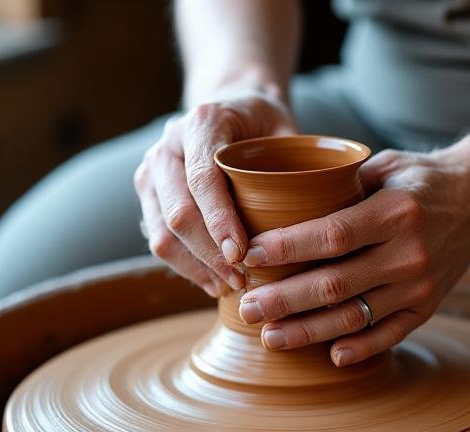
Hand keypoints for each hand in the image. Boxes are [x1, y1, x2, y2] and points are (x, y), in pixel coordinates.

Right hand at [134, 90, 295, 296]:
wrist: (230, 107)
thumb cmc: (264, 124)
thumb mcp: (287, 128)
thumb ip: (297, 162)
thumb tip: (318, 214)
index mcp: (203, 122)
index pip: (202, 178)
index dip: (219, 220)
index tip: (242, 253)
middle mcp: (167, 146)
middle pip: (178, 212)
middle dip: (209, 254)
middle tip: (242, 279)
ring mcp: (152, 173)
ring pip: (161, 232)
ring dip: (196, 266)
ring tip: (229, 286)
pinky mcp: (150, 197)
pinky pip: (158, 239)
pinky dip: (185, 266)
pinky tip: (213, 281)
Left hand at [238, 147, 469, 365]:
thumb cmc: (422, 178)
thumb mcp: (385, 166)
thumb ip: (340, 187)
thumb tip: (282, 205)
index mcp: (396, 211)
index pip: (332, 235)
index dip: (288, 248)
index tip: (251, 254)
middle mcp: (409, 253)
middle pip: (335, 284)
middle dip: (284, 299)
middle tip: (247, 307)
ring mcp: (421, 285)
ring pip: (356, 316)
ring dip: (308, 331)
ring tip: (270, 336)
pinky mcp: (429, 306)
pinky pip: (390, 334)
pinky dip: (360, 347)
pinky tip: (330, 355)